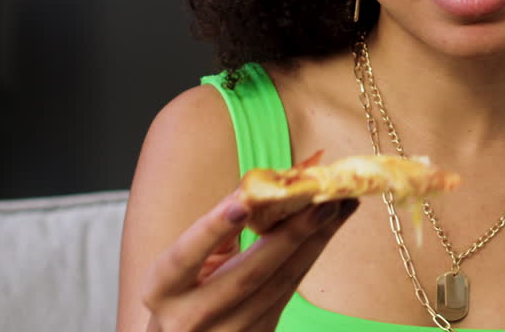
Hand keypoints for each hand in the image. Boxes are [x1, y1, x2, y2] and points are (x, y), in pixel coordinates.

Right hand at [140, 193, 358, 331]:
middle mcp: (190, 319)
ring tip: (341, 207)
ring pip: (280, 286)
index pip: (186, 256)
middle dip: (292, 233)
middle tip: (326, 198)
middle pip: (249, 274)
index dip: (213, 229)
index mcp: (162, 291)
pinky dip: (308, 258)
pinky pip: (288, 295)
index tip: (243, 203)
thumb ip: (216, 228)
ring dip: (315, 242)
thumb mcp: (182, 262)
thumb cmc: (180, 293)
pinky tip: (325, 232)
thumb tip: (257, 186)